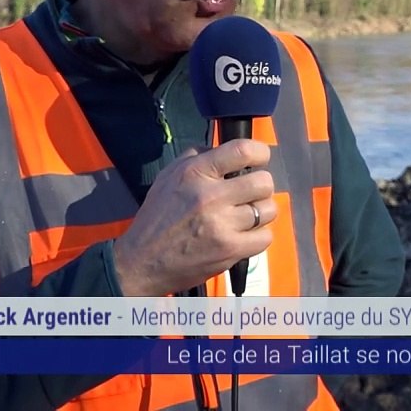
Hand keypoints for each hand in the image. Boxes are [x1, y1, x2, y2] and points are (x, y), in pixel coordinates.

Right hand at [112, 139, 275, 295]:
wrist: (142, 261)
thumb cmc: (157, 217)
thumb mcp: (168, 176)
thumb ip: (197, 157)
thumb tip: (225, 150)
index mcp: (195, 173)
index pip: (242, 151)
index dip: (260, 152)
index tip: (260, 158)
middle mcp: (210, 196)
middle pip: (263, 182)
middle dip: (261, 186)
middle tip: (250, 193)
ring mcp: (222, 225)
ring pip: (268, 210)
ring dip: (261, 212)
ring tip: (246, 216)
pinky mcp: (230, 250)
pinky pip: (265, 236)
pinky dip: (258, 236)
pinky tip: (244, 235)